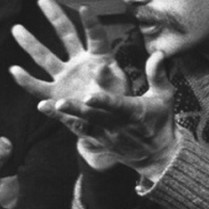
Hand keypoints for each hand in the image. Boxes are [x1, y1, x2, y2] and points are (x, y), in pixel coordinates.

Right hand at [10, 0, 128, 103]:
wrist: (106, 123)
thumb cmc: (117, 103)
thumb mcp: (119, 92)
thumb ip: (109, 79)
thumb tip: (101, 67)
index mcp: (100, 58)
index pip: (95, 37)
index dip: (90, 23)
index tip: (84, 8)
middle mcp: (80, 63)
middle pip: (66, 36)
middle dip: (55, 17)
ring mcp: (65, 77)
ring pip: (45, 58)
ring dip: (31, 44)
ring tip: (16, 29)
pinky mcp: (55, 95)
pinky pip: (38, 87)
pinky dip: (26, 81)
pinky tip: (14, 70)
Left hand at [41, 51, 177, 179]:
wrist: (158, 156)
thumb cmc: (161, 120)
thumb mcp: (165, 97)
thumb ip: (157, 74)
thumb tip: (158, 52)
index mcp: (133, 113)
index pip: (117, 107)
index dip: (103, 102)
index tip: (90, 96)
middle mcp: (116, 126)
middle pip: (93, 117)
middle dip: (76, 110)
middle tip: (60, 102)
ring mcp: (104, 134)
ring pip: (80, 124)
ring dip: (62, 115)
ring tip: (43, 105)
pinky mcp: (96, 139)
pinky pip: (76, 129)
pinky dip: (60, 119)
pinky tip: (44, 106)